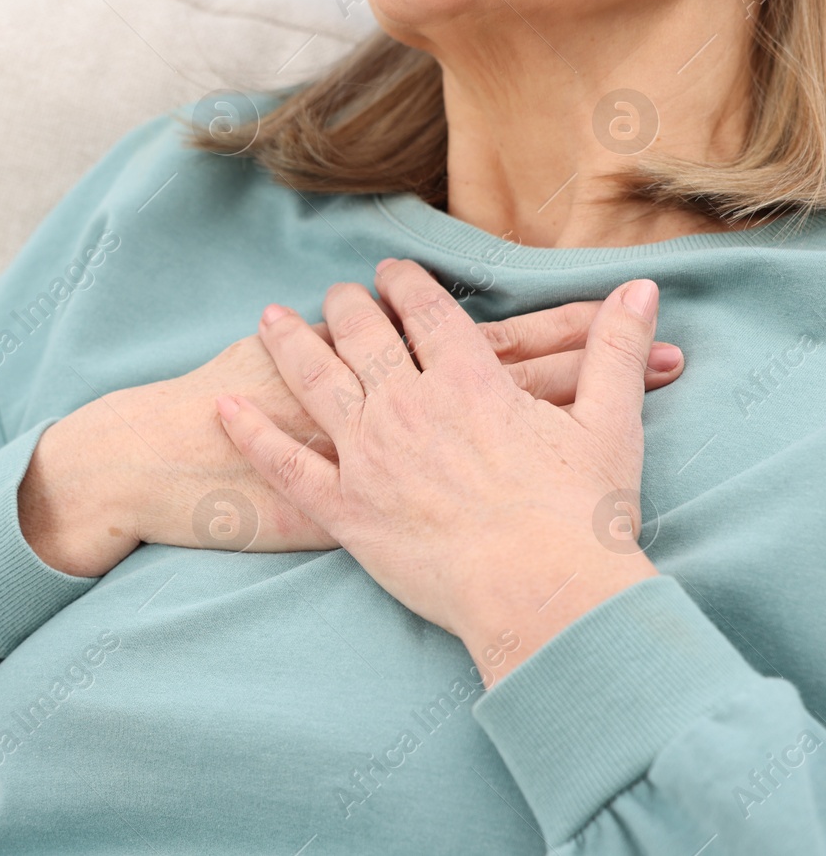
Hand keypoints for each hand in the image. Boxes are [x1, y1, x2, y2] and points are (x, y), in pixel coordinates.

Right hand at [20, 292, 683, 577]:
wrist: (168, 457)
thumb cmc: (222, 402)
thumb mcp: (282, 350)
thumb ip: (339, 333)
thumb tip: (376, 304)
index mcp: (381, 368)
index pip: (484, 341)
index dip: (552, 330)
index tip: (617, 312)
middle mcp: (401, 416)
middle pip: (511, 389)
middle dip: (587, 374)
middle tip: (666, 359)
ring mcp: (394, 472)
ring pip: (496, 450)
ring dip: (566, 438)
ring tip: (639, 437)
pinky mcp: (374, 519)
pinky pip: (451, 521)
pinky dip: (502, 524)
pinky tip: (549, 531)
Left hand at [216, 260, 662, 683]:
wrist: (543, 594)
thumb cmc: (582, 517)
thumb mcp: (610, 424)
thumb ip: (615, 351)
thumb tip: (642, 291)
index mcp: (468, 379)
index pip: (428, 312)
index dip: (406, 285)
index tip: (390, 271)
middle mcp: (407, 404)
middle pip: (363, 335)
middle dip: (346, 306)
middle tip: (334, 293)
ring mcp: (367, 454)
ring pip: (315, 381)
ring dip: (289, 344)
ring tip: (269, 318)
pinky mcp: (343, 507)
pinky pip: (283, 463)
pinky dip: (249, 433)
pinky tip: (223, 408)